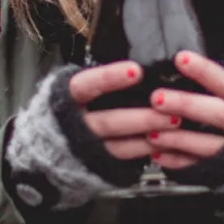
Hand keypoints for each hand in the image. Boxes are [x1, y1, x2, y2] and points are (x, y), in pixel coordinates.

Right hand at [68, 60, 182, 161]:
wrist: (47, 142)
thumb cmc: (74, 102)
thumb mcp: (79, 84)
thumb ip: (102, 77)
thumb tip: (139, 60)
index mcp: (66, 97)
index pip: (85, 86)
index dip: (109, 79)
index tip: (136, 71)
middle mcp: (74, 125)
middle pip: (107, 122)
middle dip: (140, 117)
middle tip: (168, 107)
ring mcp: (87, 148)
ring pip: (118, 146)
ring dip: (149, 136)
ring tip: (175, 124)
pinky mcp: (99, 163)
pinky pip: (124, 160)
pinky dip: (146, 151)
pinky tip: (168, 142)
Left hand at [145, 51, 223, 169]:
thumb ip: (216, 85)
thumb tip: (181, 65)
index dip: (204, 71)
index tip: (181, 59)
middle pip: (217, 113)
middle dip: (186, 105)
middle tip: (157, 98)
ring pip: (209, 144)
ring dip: (179, 139)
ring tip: (152, 133)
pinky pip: (200, 166)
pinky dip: (178, 161)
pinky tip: (158, 154)